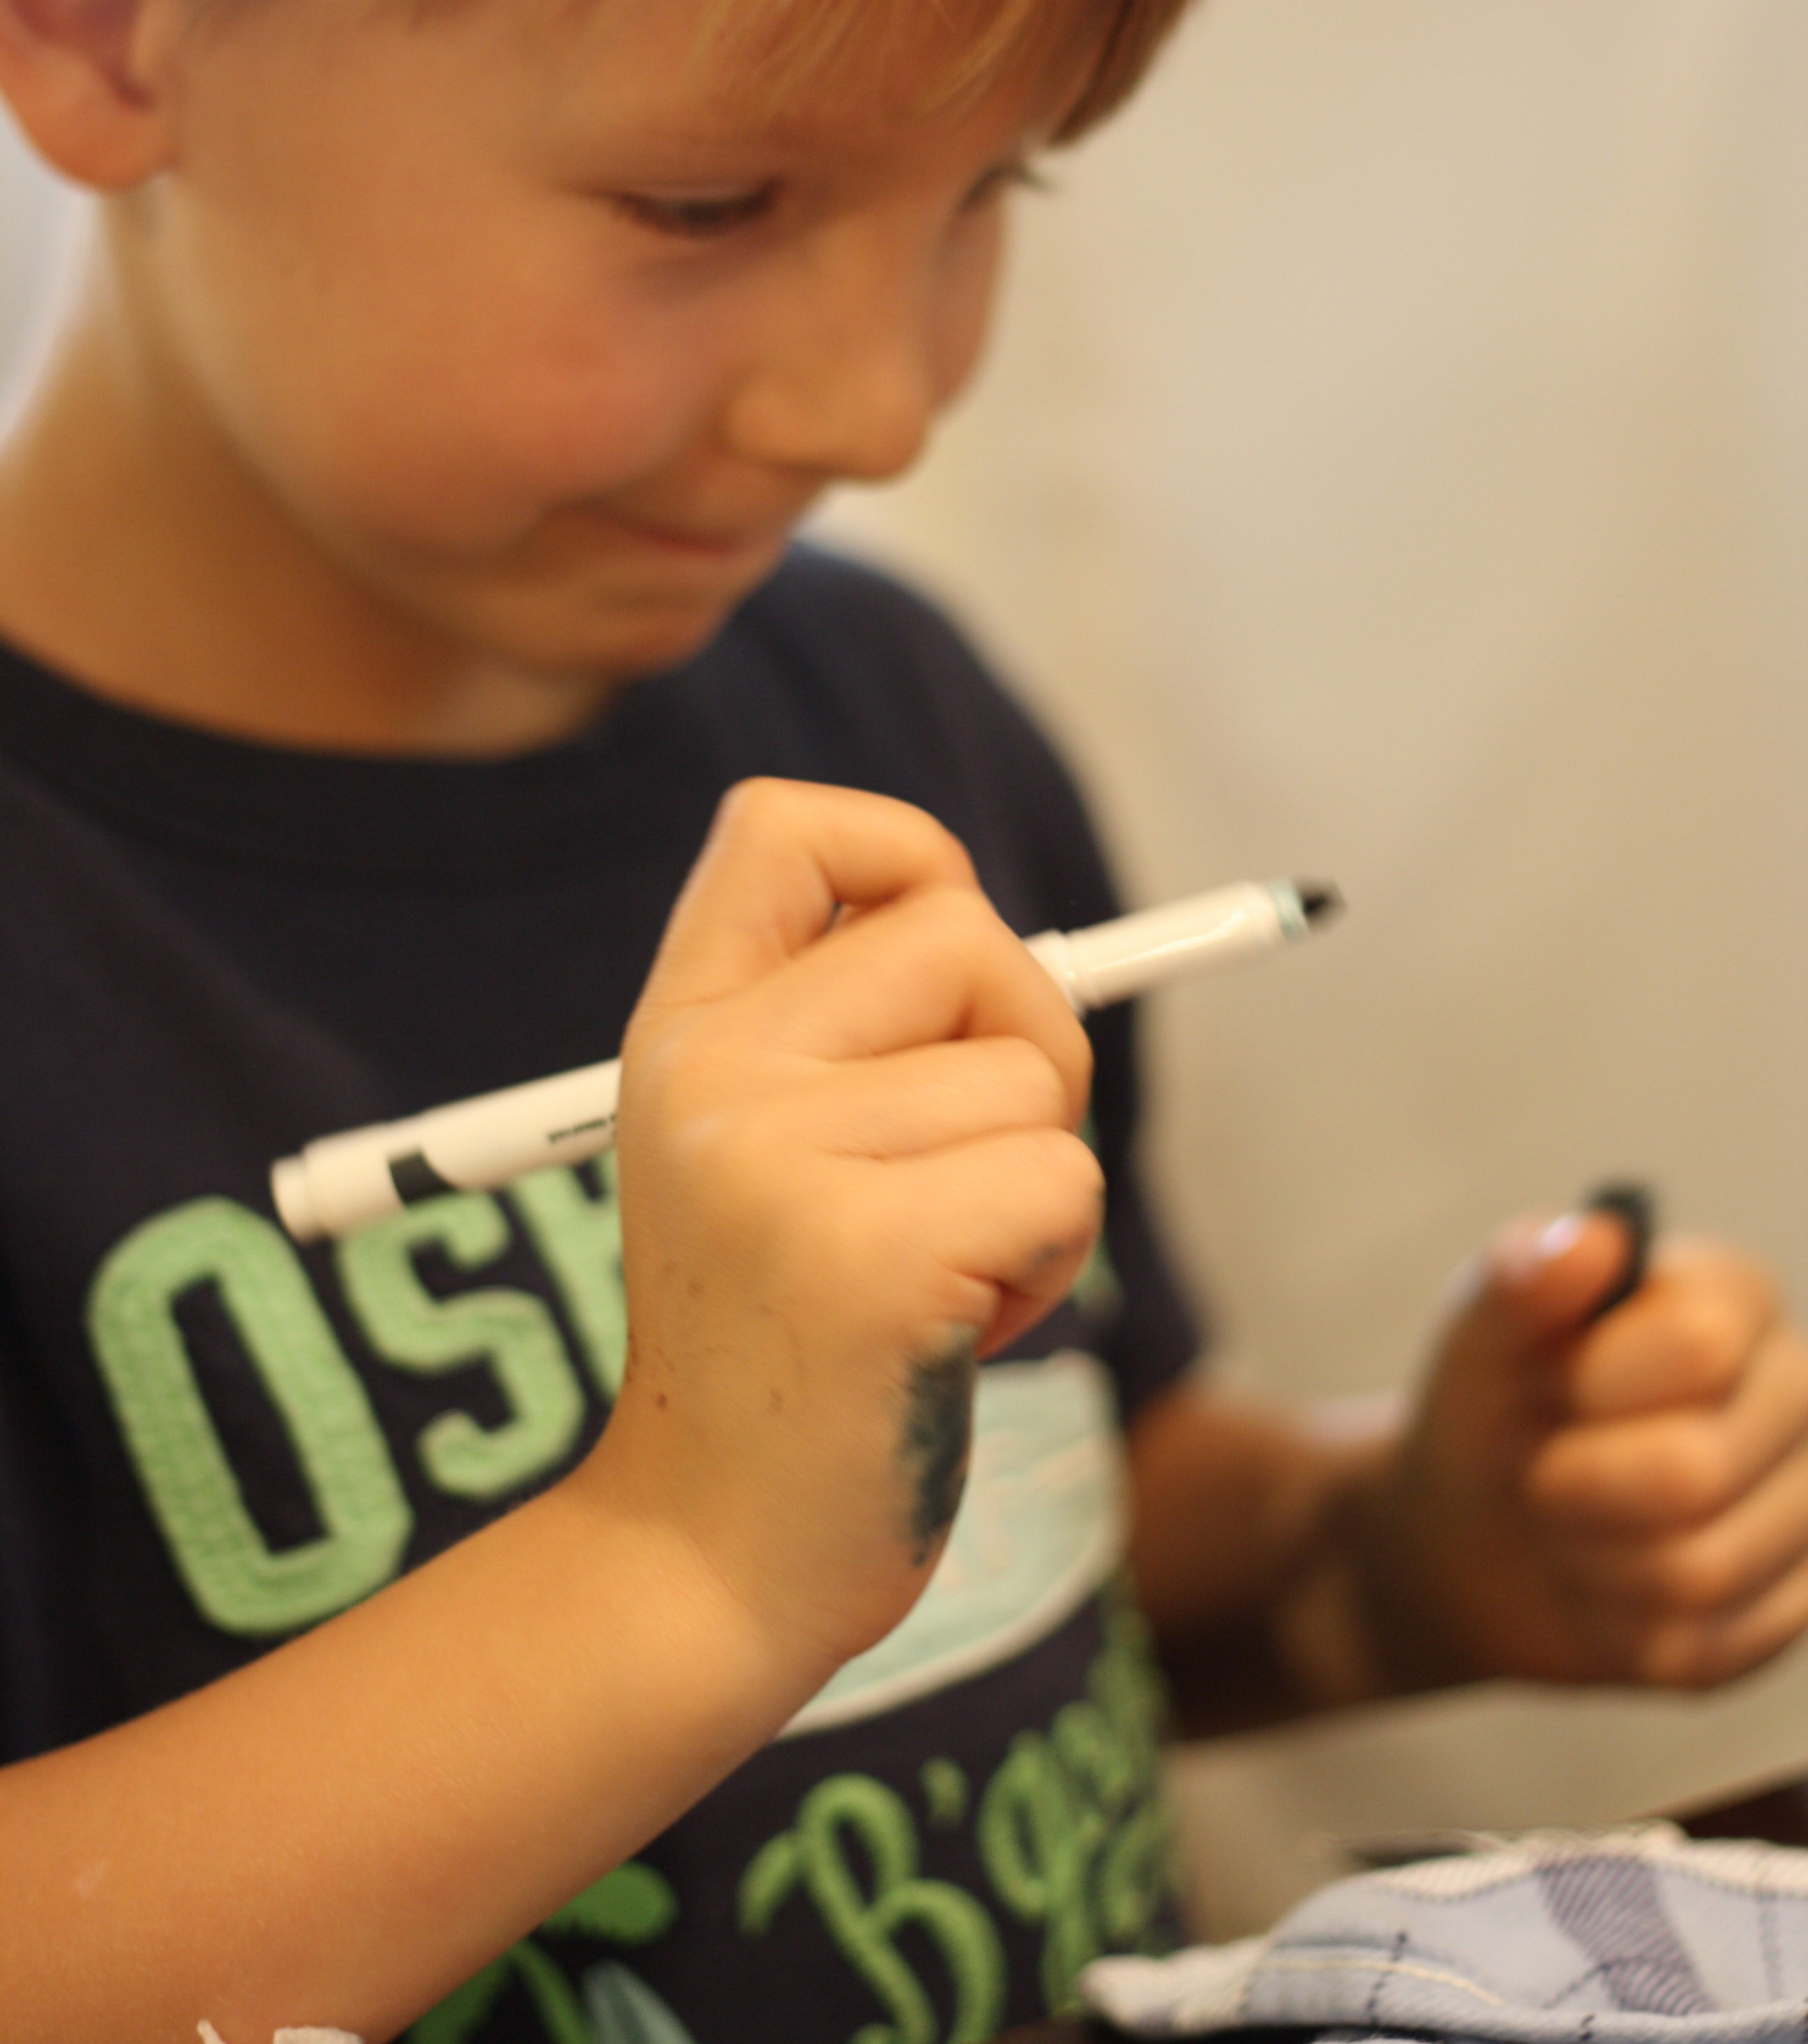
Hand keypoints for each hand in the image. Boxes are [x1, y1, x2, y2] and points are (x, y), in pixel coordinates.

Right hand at [586, 777, 1100, 1699]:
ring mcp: (778, 1159)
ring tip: (937, 1279)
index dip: (906, 851)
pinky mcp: (869, 1255)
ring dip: (1035, 1187)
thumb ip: (844, 1031)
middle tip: (968, 1172)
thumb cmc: (778, 1348)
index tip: (947, 954)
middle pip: (968, 935)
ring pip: (1034, 1078)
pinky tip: (956, 1332)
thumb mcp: (762, 1154)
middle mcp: (711, 1071)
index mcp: (681, 1030)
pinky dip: (1049, 1261)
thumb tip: (1006, 941)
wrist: (703, 1560)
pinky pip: (1060, 1177)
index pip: (783, 824)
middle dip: (1027, 1043)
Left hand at [1364, 1212, 1807, 1688]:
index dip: (1592, 1381)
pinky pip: (1702, 1648)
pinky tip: (1599, 1585)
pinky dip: (1615, 1625)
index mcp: (1736, 1297)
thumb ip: (1521, 1279)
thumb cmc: (1490, 1403)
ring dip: (1586, 1558)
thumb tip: (1592, 1239)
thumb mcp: (1477, 1334)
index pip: (1701, 1343)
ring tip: (1565, 1525)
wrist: (1477, 1526)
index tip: (1544, 1380)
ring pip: (1699, 1570)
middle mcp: (1797, 1394)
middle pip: (1697, 1470)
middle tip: (1540, 1472)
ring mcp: (1806, 1506)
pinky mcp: (1790, 1610)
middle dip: (1574, 1485)